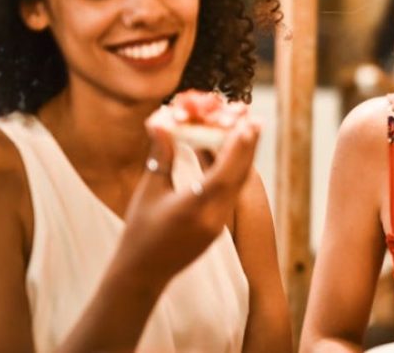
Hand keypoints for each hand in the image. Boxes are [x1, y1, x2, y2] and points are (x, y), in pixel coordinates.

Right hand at [112, 118, 259, 287]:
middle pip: (238, 177)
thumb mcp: (149, 191)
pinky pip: (231, 194)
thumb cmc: (139, 231)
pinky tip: (234, 156)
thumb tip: (162, 120)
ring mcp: (219, 224)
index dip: (237, 148)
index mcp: (194, 208)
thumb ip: (160, 155)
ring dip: (244, 158)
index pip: (223, 174)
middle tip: (254, 119)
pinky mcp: (219, 227)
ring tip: (250, 132)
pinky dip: (234, 172)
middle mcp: (213, 217)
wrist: (143, 273)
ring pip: (238, 185)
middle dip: (247, 147)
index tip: (247, 124)